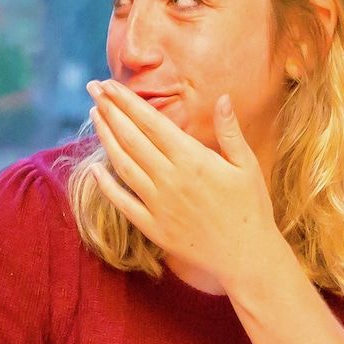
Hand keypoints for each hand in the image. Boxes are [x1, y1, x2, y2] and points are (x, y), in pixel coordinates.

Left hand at [89, 79, 286, 297]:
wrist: (247, 258)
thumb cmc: (251, 208)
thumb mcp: (246, 165)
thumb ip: (230, 131)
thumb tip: (223, 98)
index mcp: (193, 159)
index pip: (151, 122)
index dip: (127, 101)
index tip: (109, 85)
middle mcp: (170, 179)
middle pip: (131, 138)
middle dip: (110, 110)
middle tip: (92, 89)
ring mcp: (158, 205)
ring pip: (122, 165)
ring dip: (105, 138)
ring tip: (93, 116)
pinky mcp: (152, 228)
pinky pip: (122, 203)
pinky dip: (106, 185)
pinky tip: (94, 169)